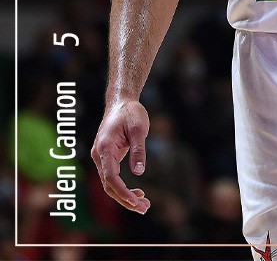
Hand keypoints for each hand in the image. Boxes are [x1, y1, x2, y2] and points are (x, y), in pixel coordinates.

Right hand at [91, 99, 150, 213]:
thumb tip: (139, 172)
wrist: (121, 102)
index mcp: (105, 147)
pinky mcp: (106, 157)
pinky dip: (123, 188)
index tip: (136, 200)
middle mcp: (99, 154)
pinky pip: (112, 177)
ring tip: (144, 205)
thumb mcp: (139, 128)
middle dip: (125, 199)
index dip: (122, 191)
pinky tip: (137, 193)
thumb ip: (138, 150)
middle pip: (108, 185)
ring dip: (124, 196)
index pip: (110, 176)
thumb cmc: (131, 112)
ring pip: (109, 184)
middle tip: (144, 208)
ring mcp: (101, 157)